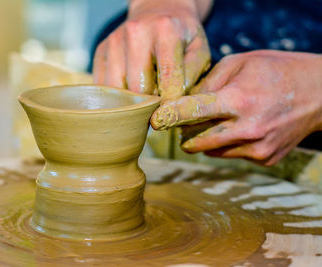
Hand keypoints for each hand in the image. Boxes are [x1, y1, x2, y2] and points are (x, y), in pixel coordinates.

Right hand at [93, 0, 210, 99]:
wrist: (158, 12)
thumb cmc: (182, 37)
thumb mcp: (199, 51)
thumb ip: (191, 76)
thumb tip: (172, 103)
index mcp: (166, 31)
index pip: (168, 79)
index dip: (171, 103)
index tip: (172, 112)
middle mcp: (136, 32)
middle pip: (139, 88)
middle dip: (149, 104)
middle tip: (158, 108)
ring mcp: (114, 41)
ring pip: (117, 90)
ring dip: (130, 103)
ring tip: (143, 101)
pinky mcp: (100, 51)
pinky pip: (103, 86)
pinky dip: (115, 97)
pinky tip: (129, 93)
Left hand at [151, 50, 321, 164]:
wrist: (319, 94)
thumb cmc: (276, 71)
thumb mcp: (239, 63)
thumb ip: (207, 82)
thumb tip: (182, 102)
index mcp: (239, 100)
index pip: (192, 112)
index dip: (169, 118)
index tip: (155, 122)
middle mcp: (247, 129)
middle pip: (195, 141)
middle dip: (184, 133)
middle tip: (184, 121)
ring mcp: (257, 148)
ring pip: (210, 151)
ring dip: (204, 139)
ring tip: (220, 120)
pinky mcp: (264, 160)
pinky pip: (230, 155)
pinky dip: (226, 144)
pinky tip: (239, 128)